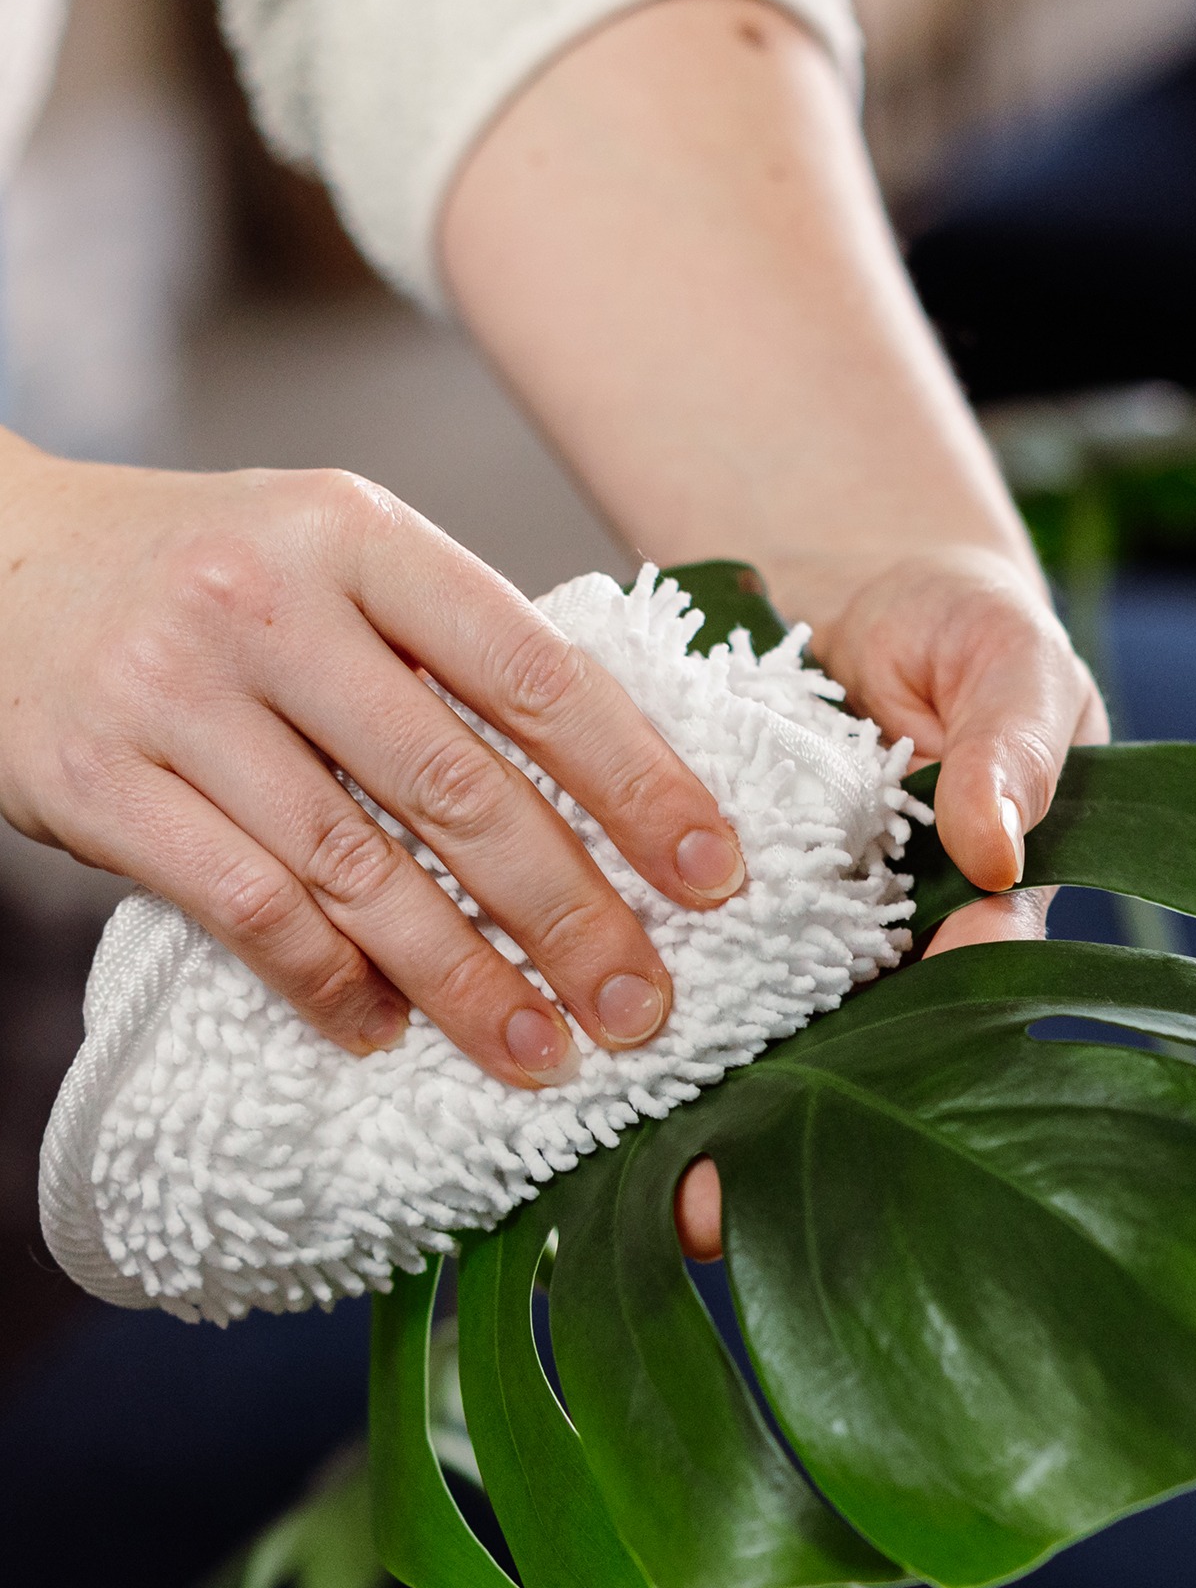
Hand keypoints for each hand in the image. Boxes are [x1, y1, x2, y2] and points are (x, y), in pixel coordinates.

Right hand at [0, 440, 746, 1087]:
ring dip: (467, 980)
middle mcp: (269, 602)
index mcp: (362, 537)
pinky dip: (328, 982)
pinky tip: (385, 1031)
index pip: (538, 676)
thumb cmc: (215, 578)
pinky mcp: (91, 776)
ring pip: (360, 868)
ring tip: (542, 1050)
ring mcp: (173, 690)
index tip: (712, 876)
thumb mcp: (339, 561)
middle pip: (461, 790)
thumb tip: (626, 788)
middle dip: (571, 916)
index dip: (641, 787)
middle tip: (642, 1005)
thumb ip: (457, 650)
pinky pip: (244, 908)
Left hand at [674, 545, 1105, 1257]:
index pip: (961, 993)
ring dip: (682, 1109)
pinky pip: (662, 954)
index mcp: (971, 910)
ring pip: (742, 1035)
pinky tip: (554, 1065)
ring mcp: (783, 930)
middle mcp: (876, 944)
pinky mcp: (694, 896)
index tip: (858, 1096)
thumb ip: (1013, 747)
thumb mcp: (1010, 666)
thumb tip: (997, 849)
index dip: (923, 1049)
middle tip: (709, 1205)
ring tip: (621, 1188)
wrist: (844, 580)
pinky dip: (611, 1001)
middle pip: (838, 1058)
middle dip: (774, 1134)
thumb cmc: (960, 626)